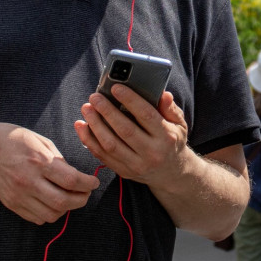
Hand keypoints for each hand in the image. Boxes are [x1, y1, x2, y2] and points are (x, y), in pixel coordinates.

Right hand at [0, 124, 99, 224]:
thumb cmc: (14, 140)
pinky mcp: (12, 205)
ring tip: (70, 197)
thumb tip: (75, 176)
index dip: (88, 184)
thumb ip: (59, 160)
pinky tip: (52, 202)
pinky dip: (50, 214)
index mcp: (39, 162)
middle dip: (81, 200)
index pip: (71, 181)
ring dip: (66, 209)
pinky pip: (37, 218)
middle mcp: (29, 182)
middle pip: (63, 202)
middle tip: (86, 193)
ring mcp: (19, 196)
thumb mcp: (41, 140)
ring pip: (51, 215)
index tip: (94, 182)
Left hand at [74, 86, 190, 187]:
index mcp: (166, 137)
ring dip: (95, 125)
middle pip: (125, 130)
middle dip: (107, 111)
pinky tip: (82, 126)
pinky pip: (102, 156)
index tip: (116, 87)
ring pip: (110, 145)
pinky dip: (89, 141)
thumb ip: (170, 108)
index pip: (146, 115)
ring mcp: (136, 165)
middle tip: (94, 97)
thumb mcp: (179, 124)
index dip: (130, 100)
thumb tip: (164, 94)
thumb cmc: (172, 141)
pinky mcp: (124, 172)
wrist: (170, 173)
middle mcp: (152, 153)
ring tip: (86, 109)